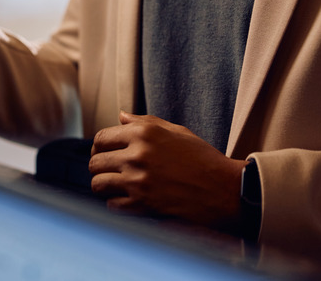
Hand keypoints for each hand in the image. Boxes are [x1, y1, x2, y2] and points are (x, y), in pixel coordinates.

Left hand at [89, 111, 246, 230]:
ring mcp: (138, 181)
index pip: (101, 138)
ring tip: (114, 186)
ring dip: (104, 185)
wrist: (225, 190)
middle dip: (99, 166)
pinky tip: (127, 199)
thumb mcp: (176, 131)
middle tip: (110, 170)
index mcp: (144, 134)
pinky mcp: (142, 204)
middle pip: (95, 162)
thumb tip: (120, 116)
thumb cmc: (203, 159)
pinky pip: (111, 205)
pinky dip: (116, 203)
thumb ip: (144, 122)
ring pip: (98, 184)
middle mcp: (137, 155)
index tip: (106, 152)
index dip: (100, 146)